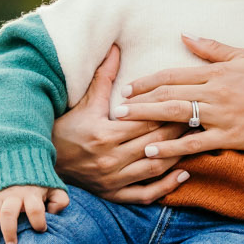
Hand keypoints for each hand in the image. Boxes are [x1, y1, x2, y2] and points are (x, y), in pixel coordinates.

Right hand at [0, 184, 70, 243]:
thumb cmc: (39, 185)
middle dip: (9, 231)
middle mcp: (12, 195)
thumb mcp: (54, 189)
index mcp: (31, 193)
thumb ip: (60, 200)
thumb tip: (53, 214)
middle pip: (8, 212)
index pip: (35, 208)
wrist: (18, 166)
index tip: (41, 230)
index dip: (38, 221)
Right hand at [53, 44, 191, 203]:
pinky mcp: (112, 195)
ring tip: (195, 142)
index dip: (168, 112)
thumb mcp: (86, 101)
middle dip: (178, 131)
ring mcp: (111, 180)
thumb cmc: (68, 126)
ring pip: (154, 169)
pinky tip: (183, 174)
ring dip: (177, 156)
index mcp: (103, 134)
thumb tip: (115, 48)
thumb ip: (104, 76)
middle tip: (198, 119)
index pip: (145, 122)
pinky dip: (166, 187)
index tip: (186, 102)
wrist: (46, 158)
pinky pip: (144, 195)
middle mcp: (109, 159)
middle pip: (154, 143)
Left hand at [117, 35, 243, 160]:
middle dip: (139, 101)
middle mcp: (216, 92)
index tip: (126, 87)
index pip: (174, 74)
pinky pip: (195, 143)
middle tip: (116, 108)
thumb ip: (214, 48)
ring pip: (176, 115)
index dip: (148, 80)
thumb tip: (185, 34)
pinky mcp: (230, 137)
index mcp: (218, 72)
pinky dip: (171, 148)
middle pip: (169, 94)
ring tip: (125, 125)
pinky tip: (152, 152)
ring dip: (147, 120)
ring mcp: (222, 116)